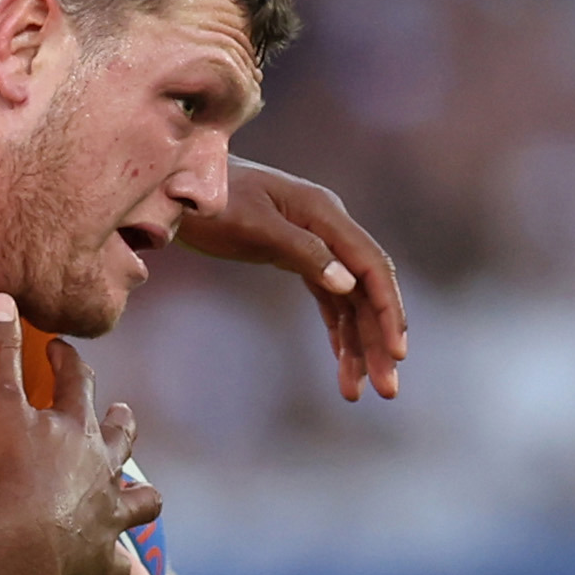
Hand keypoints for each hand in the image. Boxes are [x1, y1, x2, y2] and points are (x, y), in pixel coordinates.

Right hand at [0, 296, 146, 574]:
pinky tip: (108, 567)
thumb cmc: (3, 471)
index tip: (59, 351)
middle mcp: (100, 469)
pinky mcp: (98, 560)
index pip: (75, 382)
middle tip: (119, 413)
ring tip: (137, 496)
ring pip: (139, 501)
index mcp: (77, 428)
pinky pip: (114, 565)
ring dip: (138, 496)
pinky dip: (112, 565)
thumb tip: (2, 296)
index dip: (67, 363)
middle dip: (120, 423)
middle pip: (120, 438)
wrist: (15, 539)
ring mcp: (106, 516)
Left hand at [178, 162, 407, 402]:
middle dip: (378, 341)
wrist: (179, 183)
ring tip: (357, 391)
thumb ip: (301, 250)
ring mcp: (316, 243)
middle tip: (387, 390)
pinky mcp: (297, 257)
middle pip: (367, 291)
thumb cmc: (211, 199)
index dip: (388, 311)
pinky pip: (328, 301)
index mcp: (325, 213)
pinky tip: (342, 364)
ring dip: (357, 346)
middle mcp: (329, 228)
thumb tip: (347, 284)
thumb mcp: (253, 225)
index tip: (396, 352)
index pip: (372, 267)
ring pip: (349, 301)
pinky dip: (336, 332)